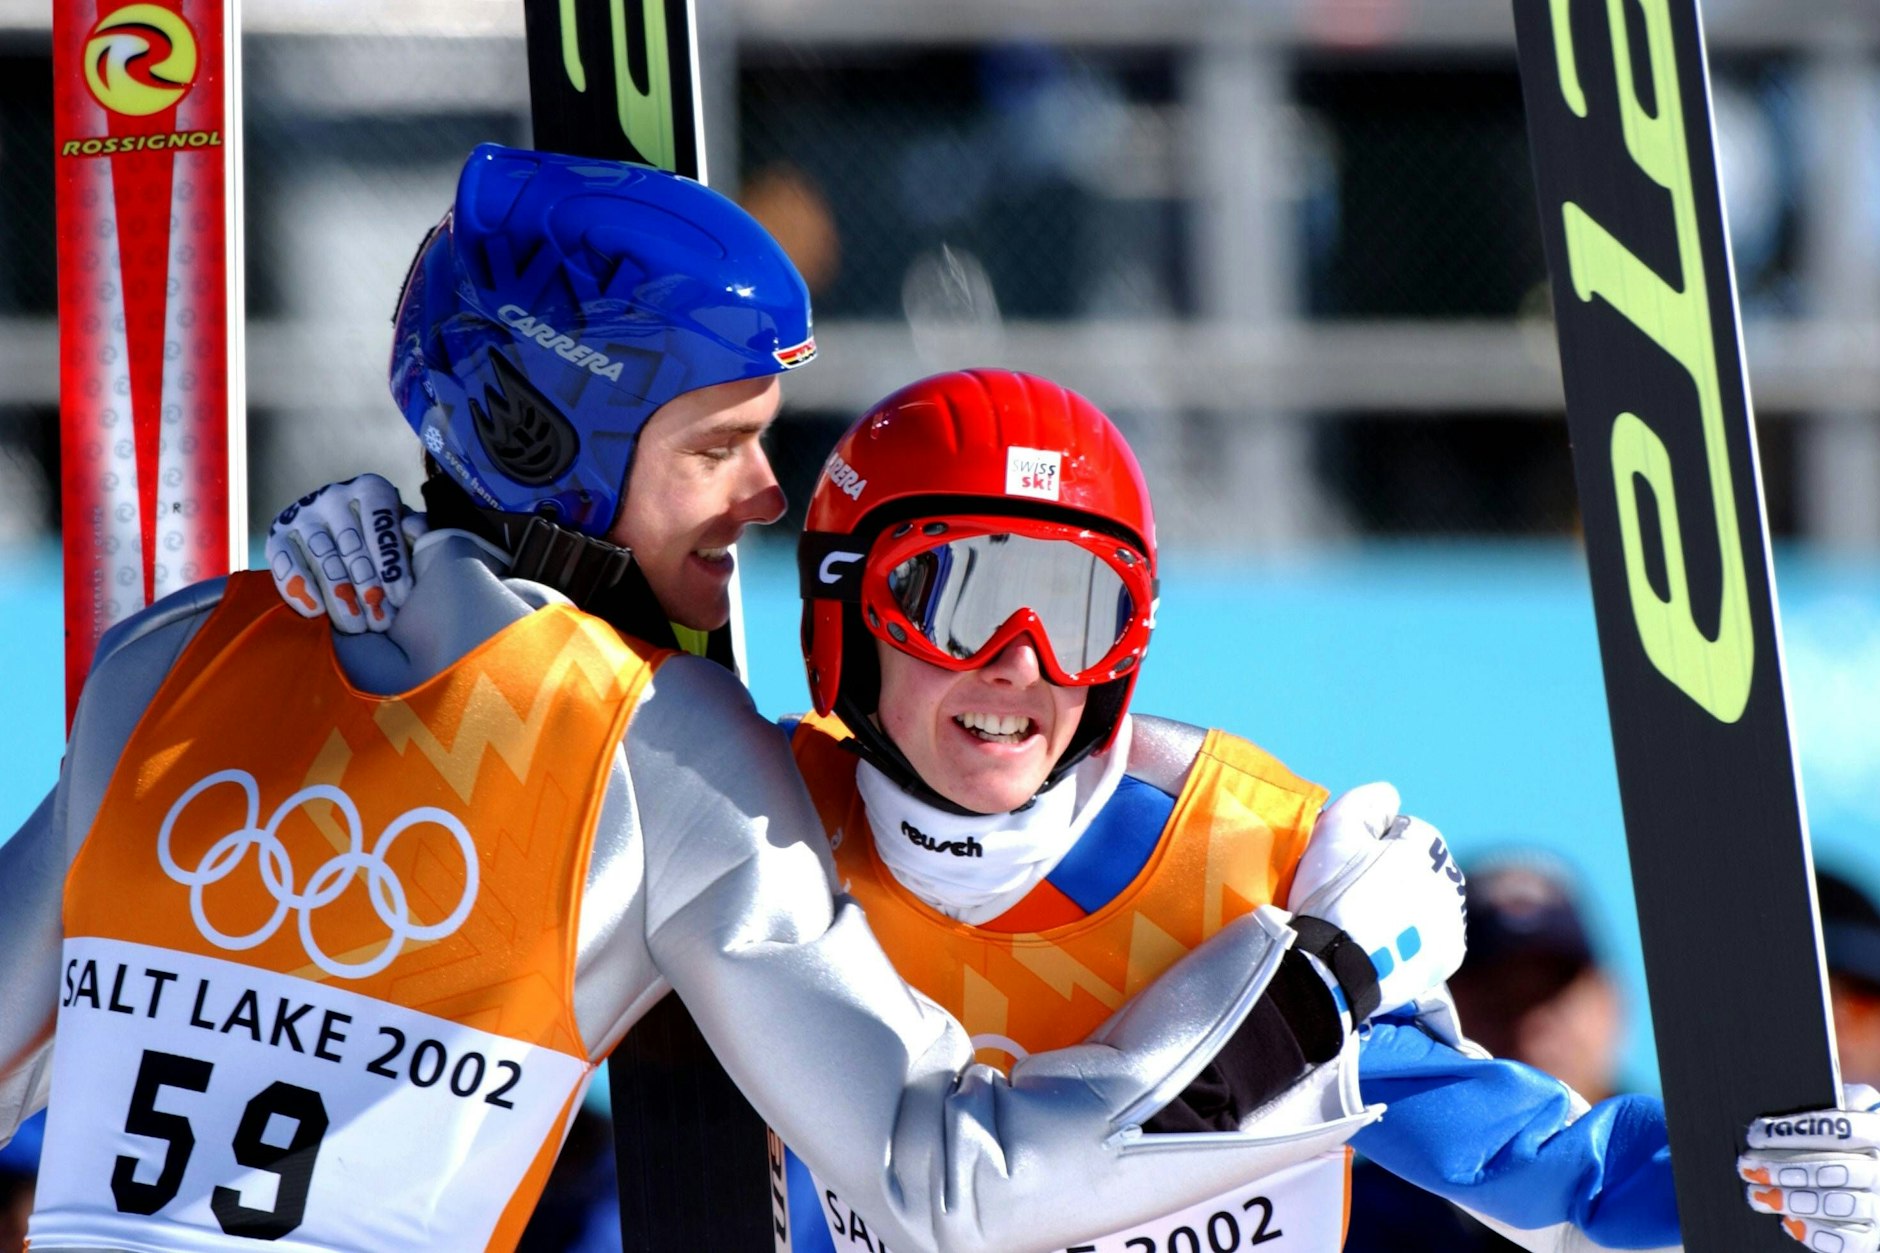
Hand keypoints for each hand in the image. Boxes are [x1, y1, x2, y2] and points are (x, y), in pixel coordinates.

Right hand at [265, 474, 424, 633]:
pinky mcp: (277, 533)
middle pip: (351, 545)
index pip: (381, 523)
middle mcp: (333, 496)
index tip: (401, 597)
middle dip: (368, 587)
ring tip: (356, 626)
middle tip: (381, 621)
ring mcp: (303, 514)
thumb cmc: (383, 539)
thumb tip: (415, 533)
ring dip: (339, 595)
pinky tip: (316, 612)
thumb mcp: (404, 532)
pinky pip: (284, 561)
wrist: (337, 536)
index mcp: (370, 490)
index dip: (391, 562)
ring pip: (322, 557)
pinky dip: (299, 587)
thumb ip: (416, 532)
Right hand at [1285, 782, 1467, 1018]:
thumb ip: (1367, 800)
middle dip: (1389, 876)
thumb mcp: (1335, 827)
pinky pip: (1428, 938)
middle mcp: (1450, 879)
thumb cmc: (1332, 894)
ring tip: (1364, 924)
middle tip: (1350, 897)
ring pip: (1423, 903)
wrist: (1333, 967)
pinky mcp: (1448, 957)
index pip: (1397, 832)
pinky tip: (1382, 944)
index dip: (1365, 844)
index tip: (1342, 866)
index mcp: (1427, 844)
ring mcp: (1452, 921)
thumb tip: (1390, 796)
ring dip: (1402, 906)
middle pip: (1414, 868)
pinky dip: (1409, 938)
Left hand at [1742, 1084, 1879, 1251]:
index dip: (1795, 1131)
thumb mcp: (1841, 1109)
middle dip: (1785, 1169)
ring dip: (1793, 1200)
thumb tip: (1778, 1101)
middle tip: (1747, 1167)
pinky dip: (1816, 1233)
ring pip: (1839, 1204)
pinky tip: (1789, 1222)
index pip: (1840, 1129)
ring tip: (1757, 1194)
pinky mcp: (1874, 1235)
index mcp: (1876, 1131)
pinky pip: (1849, 1241)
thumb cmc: (1842, 1137)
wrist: (1868, 1173)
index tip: (1756, 1134)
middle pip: (1835, 1170)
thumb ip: (1819, 1105)